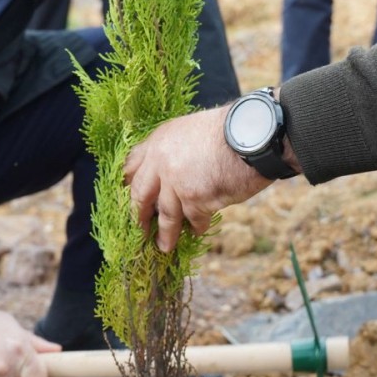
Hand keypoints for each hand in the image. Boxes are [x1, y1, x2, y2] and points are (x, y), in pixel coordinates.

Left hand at [125, 106, 276, 252]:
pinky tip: (197, 233)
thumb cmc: (227, 130)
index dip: (128, 183)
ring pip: (165, 216)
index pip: (132, 165)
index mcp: (158, 141)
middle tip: (138, 229)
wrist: (249, 135)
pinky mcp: (194, 200)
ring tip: (164, 246)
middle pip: (140, 194)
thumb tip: (172, 169)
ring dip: (165, 234)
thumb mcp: (192, 129)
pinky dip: (195, 228)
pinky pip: (192, 220)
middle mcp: (160, 162)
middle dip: (138, 215)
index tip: (126, 196)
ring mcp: (175, 183)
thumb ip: (176, 148)